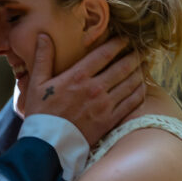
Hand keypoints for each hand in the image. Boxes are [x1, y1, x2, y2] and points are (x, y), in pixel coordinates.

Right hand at [23, 35, 145, 144]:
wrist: (47, 145)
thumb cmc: (40, 113)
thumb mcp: (36, 83)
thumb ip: (43, 57)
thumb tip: (43, 35)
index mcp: (78, 77)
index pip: (104, 54)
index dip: (118, 43)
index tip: (125, 38)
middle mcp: (95, 89)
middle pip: (123, 66)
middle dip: (134, 55)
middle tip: (140, 49)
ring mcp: (105, 106)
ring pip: (131, 83)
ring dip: (140, 71)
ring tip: (145, 64)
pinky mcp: (110, 120)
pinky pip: (132, 103)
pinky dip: (140, 92)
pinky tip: (142, 86)